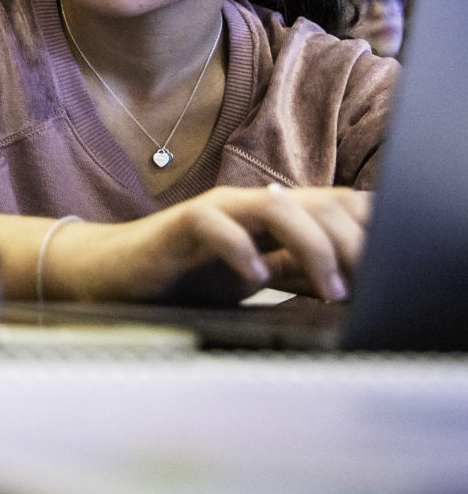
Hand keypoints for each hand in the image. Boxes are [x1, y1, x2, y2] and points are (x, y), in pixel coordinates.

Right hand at [53, 186, 370, 302]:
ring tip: (326, 290)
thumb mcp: (258, 275)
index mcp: (274, 213)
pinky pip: (216, 226)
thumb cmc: (185, 277)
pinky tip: (255, 281)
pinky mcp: (178, 226)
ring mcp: (215, 211)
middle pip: (321, 203)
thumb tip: (353, 282)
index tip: (380, 277)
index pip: (340, 203)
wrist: (113, 277)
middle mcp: (250, 203)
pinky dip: (242, 253)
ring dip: (314, 249)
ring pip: (278, 206)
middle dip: (352, 247)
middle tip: (357, 291)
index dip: (369, 233)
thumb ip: (299, 269)